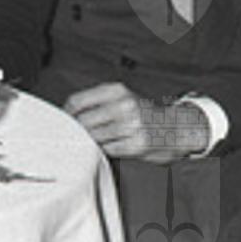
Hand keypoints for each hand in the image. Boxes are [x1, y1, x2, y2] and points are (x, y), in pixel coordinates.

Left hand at [62, 83, 208, 163]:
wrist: (176, 128)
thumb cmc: (144, 114)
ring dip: (89, 141)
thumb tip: (67, 113)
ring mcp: (131, 126)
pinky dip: (103, 150)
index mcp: (117, 91)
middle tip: (74, 134)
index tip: (63, 120)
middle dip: (76, 130)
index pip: (78, 101)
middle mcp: (124, 106)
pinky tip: (107, 147)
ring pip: (94, 137)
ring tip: (93, 141)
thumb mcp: (123, 97)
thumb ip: (97, 102)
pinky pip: (107, 149)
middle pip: (83, 121)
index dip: (66, 113)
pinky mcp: (136, 145)